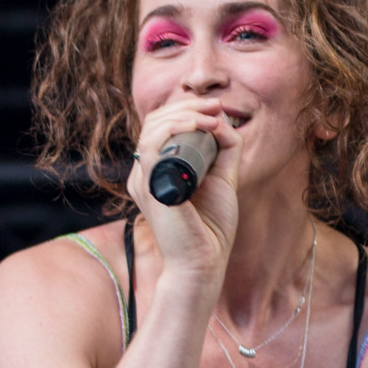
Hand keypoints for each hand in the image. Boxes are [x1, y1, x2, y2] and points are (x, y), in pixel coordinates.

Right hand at [126, 97, 240, 284]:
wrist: (203, 262)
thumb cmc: (210, 228)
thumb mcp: (222, 177)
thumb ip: (224, 149)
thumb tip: (223, 120)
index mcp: (157, 169)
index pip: (161, 125)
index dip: (187, 108)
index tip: (216, 107)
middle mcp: (145, 172)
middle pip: (155, 121)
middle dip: (187, 105)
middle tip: (215, 105)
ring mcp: (143, 180)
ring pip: (152, 128)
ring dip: (183, 113)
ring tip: (210, 115)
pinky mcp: (149, 187)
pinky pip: (152, 146)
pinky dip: (175, 128)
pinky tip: (198, 126)